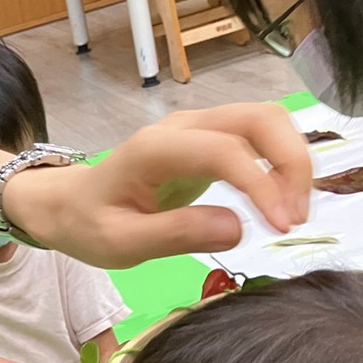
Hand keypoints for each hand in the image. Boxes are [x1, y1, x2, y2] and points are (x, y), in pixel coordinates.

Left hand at [3, 104, 312, 268]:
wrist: (67, 205)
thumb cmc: (89, 225)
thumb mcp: (121, 243)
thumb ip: (175, 235)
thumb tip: (238, 229)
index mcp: (155, 148)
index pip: (225, 150)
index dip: (261, 184)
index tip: (281, 227)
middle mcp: (182, 127)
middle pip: (259, 118)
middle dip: (291, 163)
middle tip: (294, 219)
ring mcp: (197, 129)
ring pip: (266, 121)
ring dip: (291, 161)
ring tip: (290, 214)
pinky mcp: (209, 141)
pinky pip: (258, 138)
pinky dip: (279, 164)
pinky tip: (278, 202)